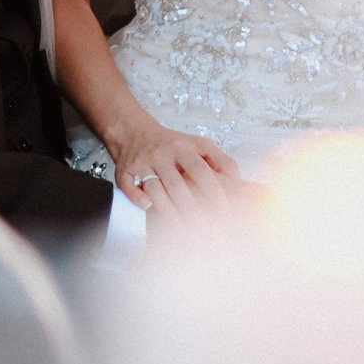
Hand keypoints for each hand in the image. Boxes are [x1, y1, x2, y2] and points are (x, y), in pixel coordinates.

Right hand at [112, 119, 241, 226]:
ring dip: (169, 212)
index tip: (223, 211)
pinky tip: (149, 208)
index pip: (200, 170)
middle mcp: (162, 154)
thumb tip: (239, 179)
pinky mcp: (124, 171)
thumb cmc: (173, 144)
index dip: (212, 191)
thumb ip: (221, 160)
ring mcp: (142, 162)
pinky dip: (138, 199)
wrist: (134, 132)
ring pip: (155, 190)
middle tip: (206, 230)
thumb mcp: (199, 144)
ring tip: (184, 231)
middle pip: (177, 184)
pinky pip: (129, 187)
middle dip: (192, 210)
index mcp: (183, 148)